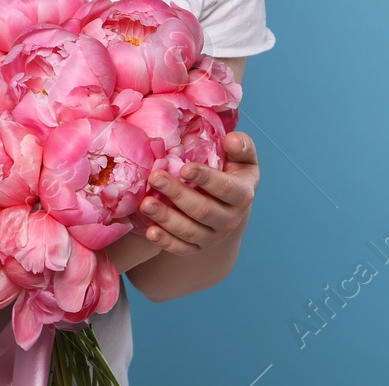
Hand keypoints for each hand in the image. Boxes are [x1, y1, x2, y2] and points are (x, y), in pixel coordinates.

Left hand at [135, 131, 258, 255]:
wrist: (230, 206)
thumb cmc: (231, 172)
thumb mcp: (242, 158)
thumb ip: (241, 146)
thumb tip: (232, 140)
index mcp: (242, 194)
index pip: (225, 188)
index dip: (206, 178)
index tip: (185, 167)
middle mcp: (230, 219)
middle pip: (203, 210)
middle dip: (177, 194)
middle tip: (155, 177)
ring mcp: (213, 236)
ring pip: (189, 231)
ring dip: (166, 218)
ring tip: (145, 204)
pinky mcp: (197, 247)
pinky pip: (181, 248)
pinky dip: (165, 242)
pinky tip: (150, 231)